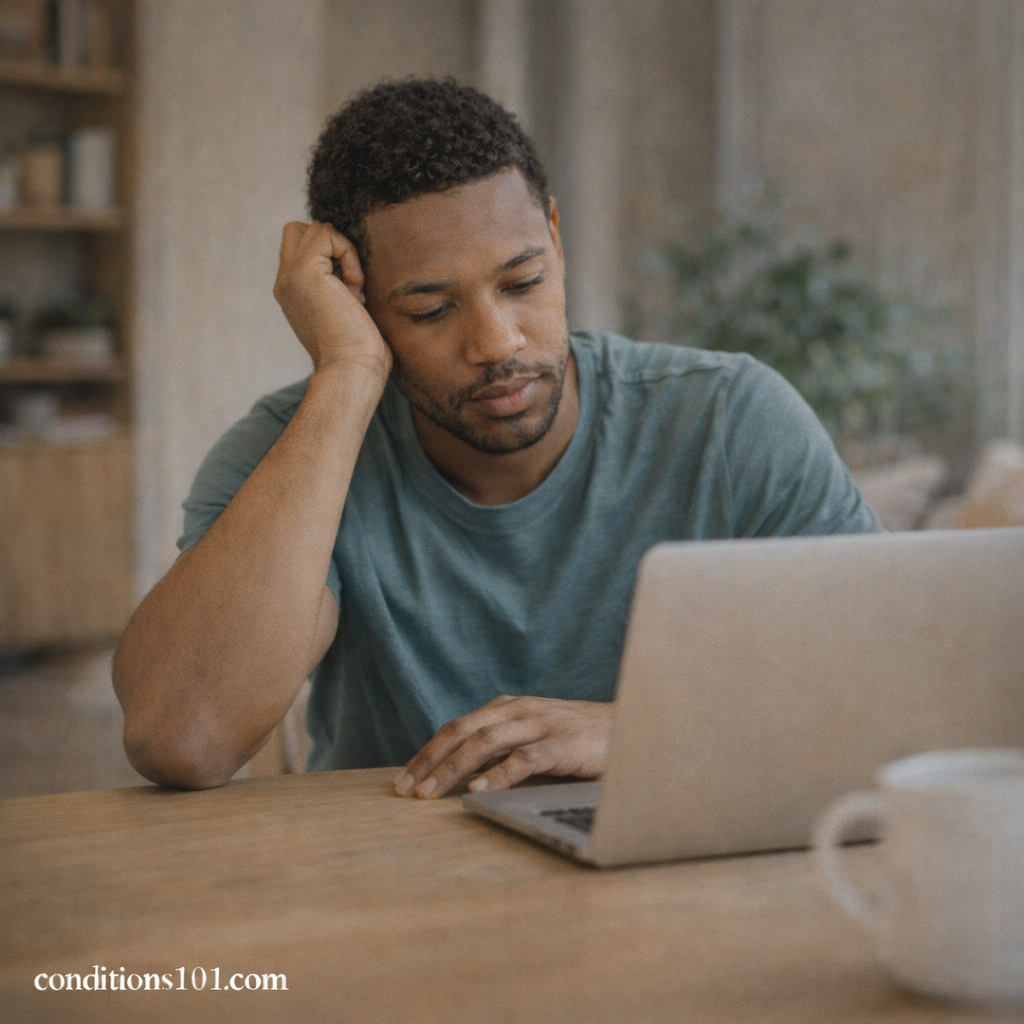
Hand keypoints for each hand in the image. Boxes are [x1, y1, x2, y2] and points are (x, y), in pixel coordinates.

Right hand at [273, 221, 391, 383]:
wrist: (352, 370)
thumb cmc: (359, 352)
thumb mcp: (346, 312)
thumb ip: (339, 287)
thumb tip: (352, 266)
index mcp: (292, 292)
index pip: (301, 247)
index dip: (331, 255)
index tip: (351, 291)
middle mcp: (285, 282)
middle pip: (300, 230)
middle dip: (333, 246)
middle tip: (351, 283)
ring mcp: (291, 276)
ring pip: (316, 229)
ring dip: (344, 252)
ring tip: (354, 289)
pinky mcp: (305, 271)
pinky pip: (328, 235)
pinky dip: (349, 253)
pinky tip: (356, 288)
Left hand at [393, 696, 611, 798]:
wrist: (631, 727)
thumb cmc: (578, 739)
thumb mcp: (534, 738)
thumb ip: (503, 750)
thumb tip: (463, 777)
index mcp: (507, 708)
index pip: (456, 728)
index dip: (426, 752)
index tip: (402, 779)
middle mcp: (518, 710)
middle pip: (461, 731)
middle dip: (429, 761)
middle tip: (404, 790)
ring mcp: (540, 724)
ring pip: (485, 743)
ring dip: (452, 770)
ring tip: (430, 794)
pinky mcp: (562, 743)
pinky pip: (524, 759)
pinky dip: (498, 775)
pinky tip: (478, 791)